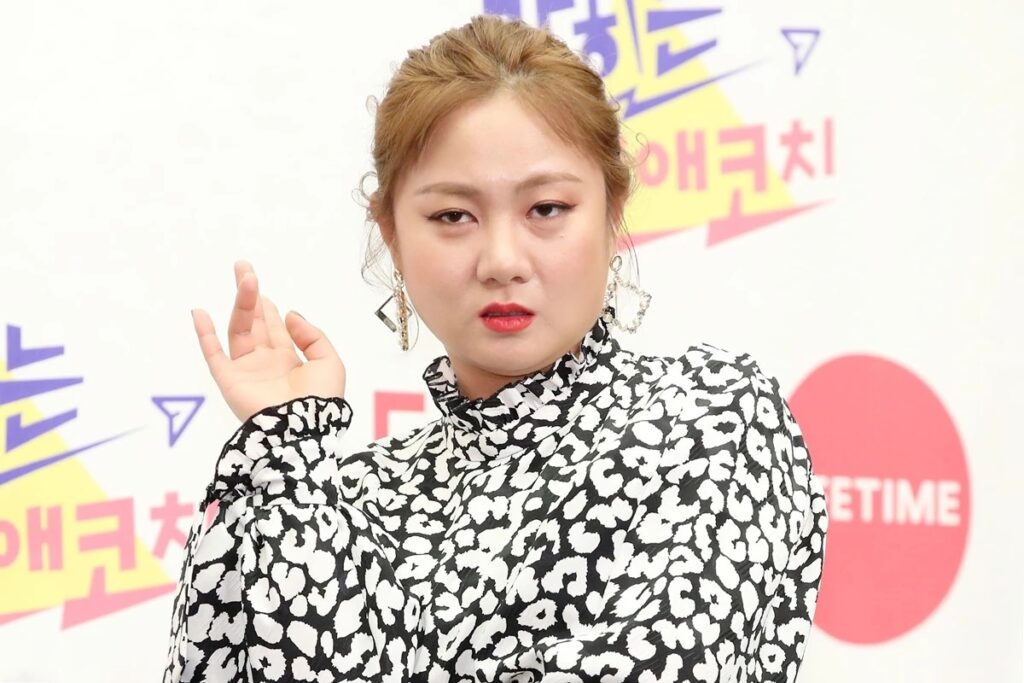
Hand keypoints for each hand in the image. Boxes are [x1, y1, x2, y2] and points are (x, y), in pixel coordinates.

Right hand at [190, 260, 346, 422]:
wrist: (303, 429)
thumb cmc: (320, 401)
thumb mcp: (329, 361)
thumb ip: (312, 336)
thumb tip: (290, 315)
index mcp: (288, 362)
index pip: (274, 329)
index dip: (268, 308)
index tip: (261, 287)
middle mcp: (265, 364)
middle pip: (254, 324)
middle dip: (250, 296)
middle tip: (244, 268)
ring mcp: (246, 371)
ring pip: (238, 330)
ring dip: (240, 304)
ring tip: (244, 278)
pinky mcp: (230, 381)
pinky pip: (213, 354)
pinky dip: (204, 334)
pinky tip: (199, 312)